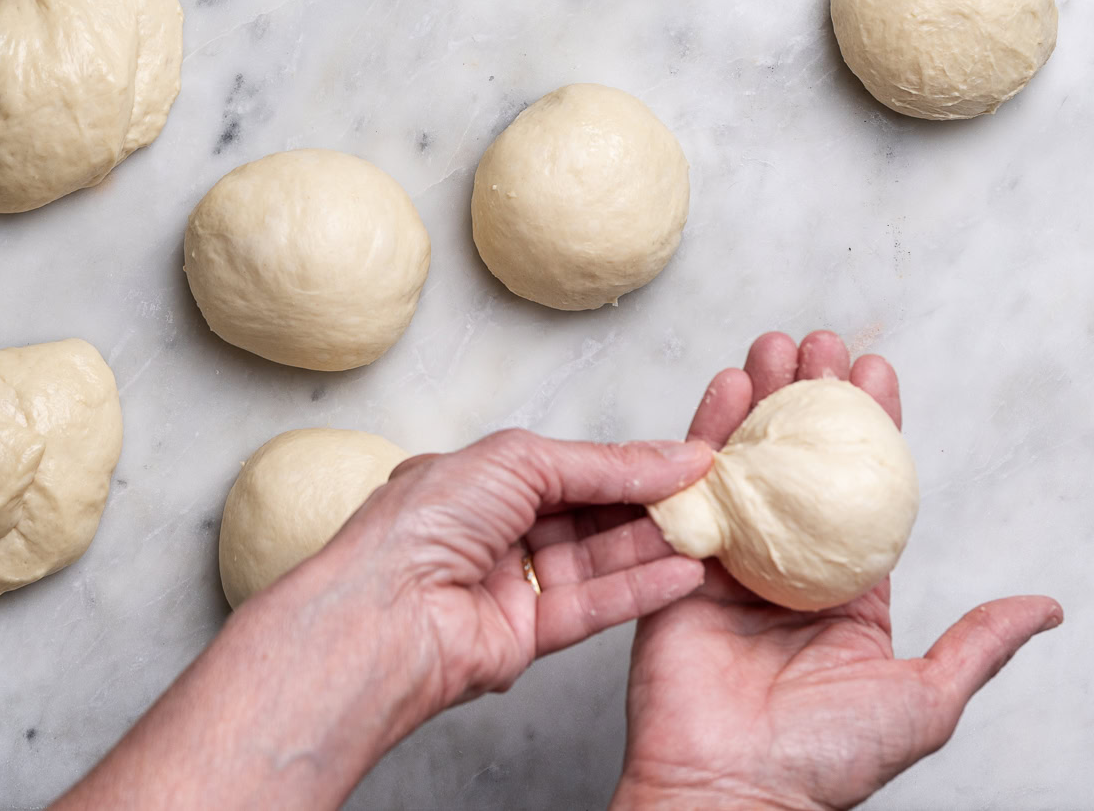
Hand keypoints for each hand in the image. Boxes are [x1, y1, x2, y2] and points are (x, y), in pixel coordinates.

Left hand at [358, 428, 713, 707]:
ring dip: (652, 547)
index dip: (629, 464)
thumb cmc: (424, 523)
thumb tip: (673, 456)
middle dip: (648, 505)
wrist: (384, 614)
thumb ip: (602, 463)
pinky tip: (684, 572)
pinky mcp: (525, 638)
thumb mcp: (519, 461)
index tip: (688, 460)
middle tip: (708, 495)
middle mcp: (495, 533)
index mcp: (481, 483)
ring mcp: (510, 586)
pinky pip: (592, 610)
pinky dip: (639, 591)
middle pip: (589, 517)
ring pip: (597, 563)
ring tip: (709, 531)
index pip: (571, 469)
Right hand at [611, 331, 1063, 810]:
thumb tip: (1044, 609)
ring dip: (758, 399)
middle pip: (799, 461)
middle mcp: (786, 563)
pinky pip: (693, 486)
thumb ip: (977, 645)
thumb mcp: (922, 699)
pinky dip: (705, 433)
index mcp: (843, 590)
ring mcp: (730, 557)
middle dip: (808, 396)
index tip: (875, 374)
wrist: (730, 786)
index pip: (861, 489)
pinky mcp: (679, 560)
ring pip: (746, 460)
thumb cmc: (824, 757)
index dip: (870, 428)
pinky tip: (725, 389)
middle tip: (815, 343)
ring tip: (771, 346)